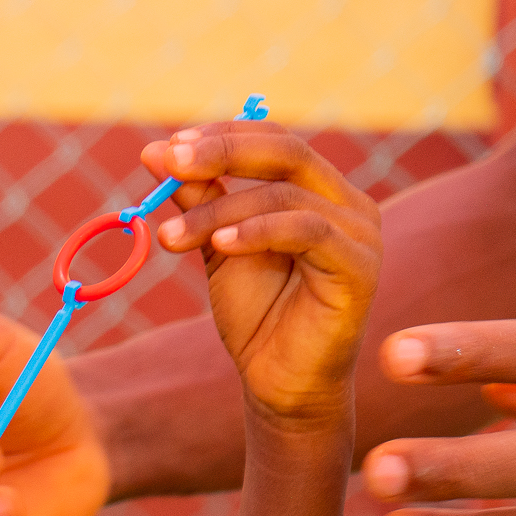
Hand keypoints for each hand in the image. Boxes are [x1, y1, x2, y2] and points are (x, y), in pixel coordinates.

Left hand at [141, 122, 382, 433]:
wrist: (278, 380)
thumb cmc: (256, 312)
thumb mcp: (217, 244)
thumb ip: (197, 198)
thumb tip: (156, 151)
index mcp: (319, 190)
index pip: (274, 140)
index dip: (221, 136)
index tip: (166, 150)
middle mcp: (348, 203)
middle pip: (286, 152)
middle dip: (221, 152)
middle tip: (168, 164)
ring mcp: (360, 233)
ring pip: (283, 196)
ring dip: (218, 210)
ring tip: (170, 237)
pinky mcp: (360, 267)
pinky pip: (308, 231)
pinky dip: (257, 231)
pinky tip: (219, 244)